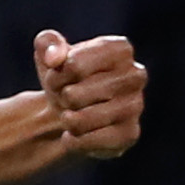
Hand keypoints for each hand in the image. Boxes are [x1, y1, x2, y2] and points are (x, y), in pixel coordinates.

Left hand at [36, 29, 144, 159]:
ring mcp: (136, 106)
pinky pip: (89, 141)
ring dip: (67, 120)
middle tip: (67, 98)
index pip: (73, 65)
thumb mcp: (49, 52)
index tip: (58, 76)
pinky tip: (76, 134)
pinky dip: (73, 140)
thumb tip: (54, 58)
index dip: (55, 76)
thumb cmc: (63, 78)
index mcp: (119, 49)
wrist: (69, 110)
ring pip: (81, 120)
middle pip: (74, 95)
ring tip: (72, 114)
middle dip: (60, 99)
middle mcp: (135, 75)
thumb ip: (48, 43)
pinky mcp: (130, 134)